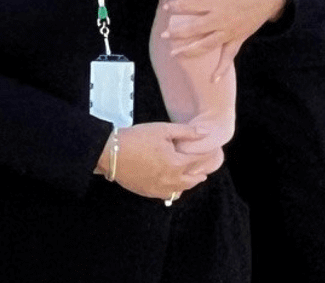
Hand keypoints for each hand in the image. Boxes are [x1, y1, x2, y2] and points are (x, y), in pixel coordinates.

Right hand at [100, 123, 222, 200]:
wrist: (110, 153)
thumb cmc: (135, 138)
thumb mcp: (161, 129)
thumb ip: (185, 132)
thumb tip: (206, 133)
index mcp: (177, 163)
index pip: (200, 160)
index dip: (208, 154)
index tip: (214, 151)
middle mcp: (172, 180)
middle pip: (194, 178)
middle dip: (202, 170)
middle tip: (206, 165)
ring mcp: (160, 188)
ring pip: (182, 189)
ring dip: (190, 181)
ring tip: (195, 176)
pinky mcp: (149, 192)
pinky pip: (168, 195)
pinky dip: (175, 189)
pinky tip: (175, 185)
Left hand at [162, 0, 287, 80]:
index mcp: (217, 2)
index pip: (191, 6)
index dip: (177, 6)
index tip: (167, 7)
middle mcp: (222, 19)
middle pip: (195, 29)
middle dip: (178, 33)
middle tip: (163, 36)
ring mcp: (230, 31)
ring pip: (207, 45)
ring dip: (190, 51)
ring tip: (174, 54)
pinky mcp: (239, 38)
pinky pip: (229, 56)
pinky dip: (222, 68)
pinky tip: (213, 80)